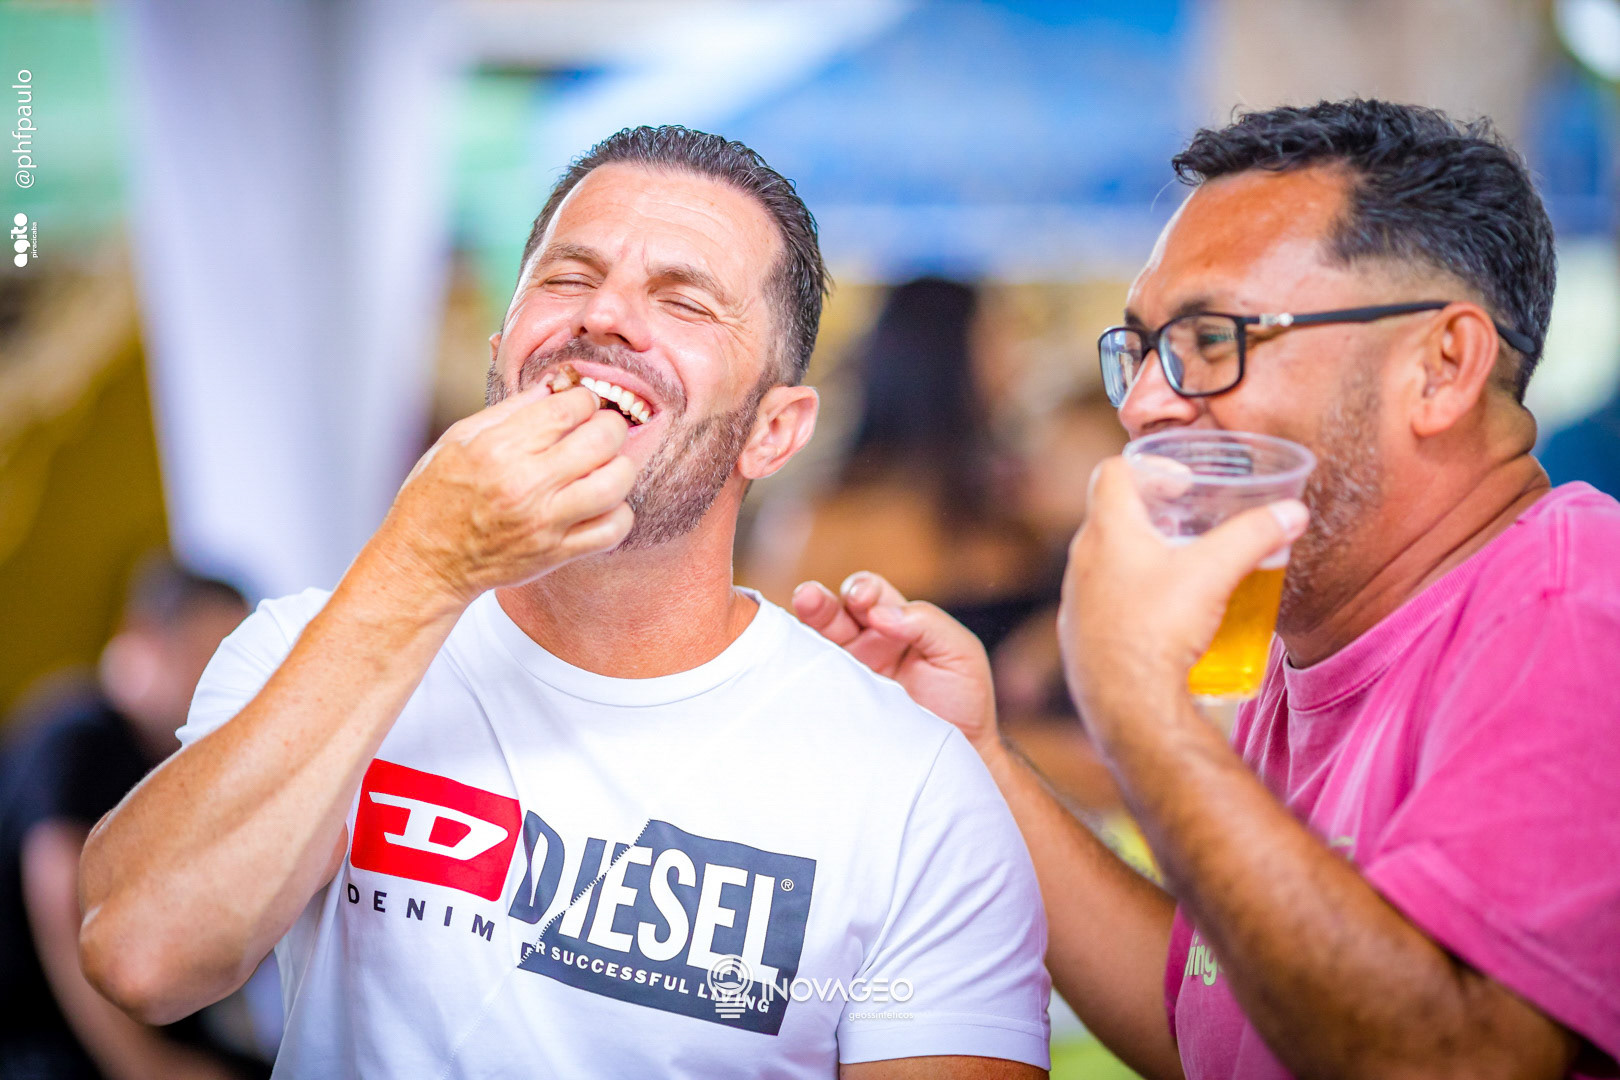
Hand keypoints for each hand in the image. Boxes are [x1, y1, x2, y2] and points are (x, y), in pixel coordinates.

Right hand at [368, 384, 635, 610]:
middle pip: (603, 439)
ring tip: (604, 466)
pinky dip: (618, 512)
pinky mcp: (557, 553)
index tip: (579, 405)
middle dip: (610, 426)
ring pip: (617, 483)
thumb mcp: (459, 439)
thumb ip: (512, 410)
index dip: (583, 399)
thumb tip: (556, 384)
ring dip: (620, 467)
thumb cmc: (437, 496)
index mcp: (499, 448)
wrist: (425, 562)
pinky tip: (601, 503)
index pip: (570, 407)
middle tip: (600, 430)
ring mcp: (545, 522)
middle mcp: (526, 483)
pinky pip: (613, 529)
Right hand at [791, 573, 1001, 757]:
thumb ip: (927, 622)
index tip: (866, 605)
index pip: (871, 594)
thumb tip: (878, 614)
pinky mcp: (833, 705)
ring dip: (802, 625)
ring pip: (814, 641)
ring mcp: (846, 674)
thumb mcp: (960, 653)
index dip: (864, 590)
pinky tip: (788, 656)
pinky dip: (795, 665)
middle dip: (818, 599)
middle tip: (809, 597)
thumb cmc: (963, 703)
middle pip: (833, 611)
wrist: (954, 761)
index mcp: (896, 624)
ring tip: (796, 611)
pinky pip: (808, 681)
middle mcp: (866, 644)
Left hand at [1058, 456, 1307, 739]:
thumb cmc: (1163, 630)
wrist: (1128, 707)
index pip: (1111, 471)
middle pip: (1110, 515)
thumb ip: (1255, 535)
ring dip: (1138, 555)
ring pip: (1104, 561)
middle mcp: (1081, 560)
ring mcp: (1075, 600)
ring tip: (1180, 567)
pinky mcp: (1078, 636)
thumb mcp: (1216, 573)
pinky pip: (1102, 600)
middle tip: (1190, 519)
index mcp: (1107, 531)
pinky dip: (1129, 595)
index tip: (1182, 480)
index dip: (1147, 465)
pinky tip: (1160, 617)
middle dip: (1151, 511)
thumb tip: (1292, 512)